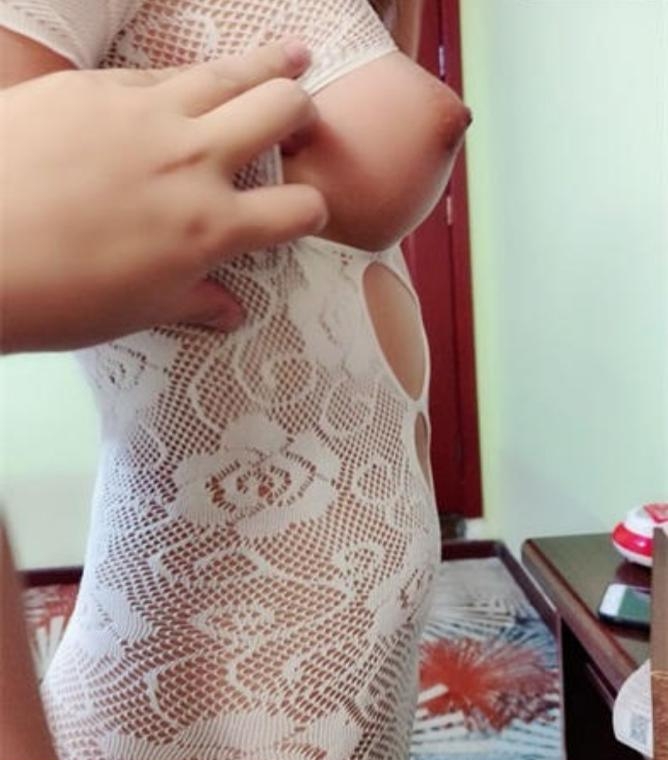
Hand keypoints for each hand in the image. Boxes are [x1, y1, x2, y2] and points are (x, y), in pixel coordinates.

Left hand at [0, 41, 326, 351]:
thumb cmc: (55, 295)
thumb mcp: (140, 310)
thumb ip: (196, 301)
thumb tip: (230, 310)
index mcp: (211, 226)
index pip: (298, 209)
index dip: (312, 211)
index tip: (305, 212)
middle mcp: (193, 161)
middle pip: (281, 112)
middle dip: (304, 114)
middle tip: (302, 120)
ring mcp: (147, 115)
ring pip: (230, 72)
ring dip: (272, 65)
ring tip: (293, 57)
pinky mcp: (98, 87)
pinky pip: (161, 73)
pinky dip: (189, 81)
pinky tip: (188, 86)